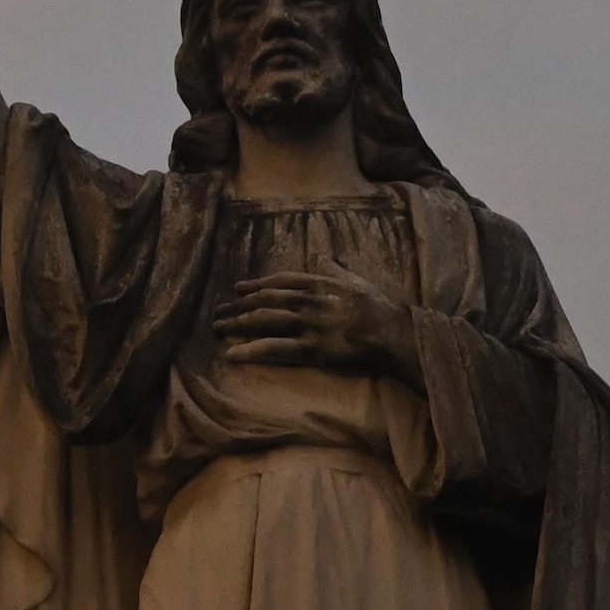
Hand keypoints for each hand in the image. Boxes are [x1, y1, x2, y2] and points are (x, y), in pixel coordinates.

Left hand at [210, 263, 417, 384]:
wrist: (391, 332)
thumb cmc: (378, 308)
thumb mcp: (355, 281)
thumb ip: (335, 269)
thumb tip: (323, 255)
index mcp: (318, 283)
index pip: (279, 282)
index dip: (255, 285)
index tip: (238, 289)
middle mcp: (307, 301)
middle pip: (264, 301)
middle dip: (238, 306)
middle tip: (218, 312)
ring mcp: (306, 324)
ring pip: (262, 322)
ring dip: (236, 324)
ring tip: (217, 329)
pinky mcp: (309, 348)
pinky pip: (273, 348)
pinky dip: (249, 350)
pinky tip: (231, 354)